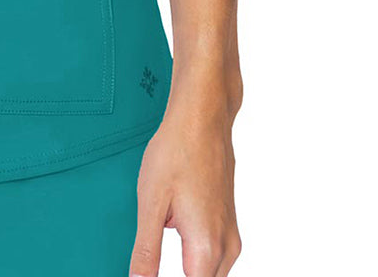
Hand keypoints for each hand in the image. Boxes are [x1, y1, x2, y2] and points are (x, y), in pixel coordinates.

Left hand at [128, 82, 241, 276]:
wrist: (203, 117)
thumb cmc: (176, 151)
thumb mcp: (150, 203)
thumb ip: (147, 251)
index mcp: (206, 247)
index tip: (148, 274)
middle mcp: (226, 246)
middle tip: (149, 263)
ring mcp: (231, 233)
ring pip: (211, 272)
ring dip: (189, 269)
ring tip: (160, 241)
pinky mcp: (228, 222)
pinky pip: (215, 254)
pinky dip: (196, 255)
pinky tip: (175, 227)